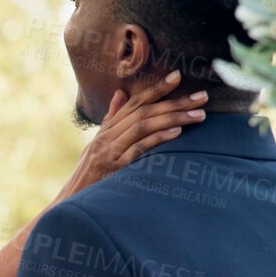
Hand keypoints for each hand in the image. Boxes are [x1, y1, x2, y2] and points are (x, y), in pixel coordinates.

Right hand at [59, 70, 209, 199]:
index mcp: (108, 128)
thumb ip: (112, 119)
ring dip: (173, 118)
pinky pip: (138, 149)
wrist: (72, 200)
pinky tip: (176, 133)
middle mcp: (108, 136)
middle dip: (175, 102)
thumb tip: (121, 94)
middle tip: (202, 97)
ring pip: (143, 126)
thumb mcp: (98, 143)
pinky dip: (158, 138)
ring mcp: (110, 151)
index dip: (156, 88)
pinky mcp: (113, 168)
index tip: (178, 76)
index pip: (135, 102)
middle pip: (144, 111)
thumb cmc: (89, 174)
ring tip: (198, 115)